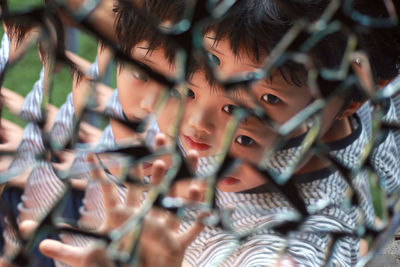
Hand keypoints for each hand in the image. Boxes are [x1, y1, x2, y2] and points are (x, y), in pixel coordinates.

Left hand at [39, 138, 205, 266]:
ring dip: (181, 179)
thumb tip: (40, 243)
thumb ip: (68, 252)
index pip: (109, 192)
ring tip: (187, 156)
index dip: (101, 173)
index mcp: (120, 219)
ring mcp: (161, 229)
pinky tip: (202, 192)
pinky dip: (198, 212)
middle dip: (153, 163)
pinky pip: (191, 226)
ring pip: (173, 199)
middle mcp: (143, 217)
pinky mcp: (176, 244)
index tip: (91, 153)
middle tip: (158, 139)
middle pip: (147, 186)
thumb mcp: (89, 260)